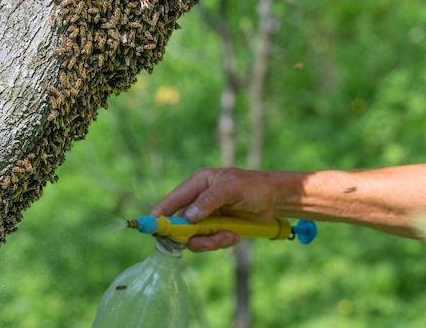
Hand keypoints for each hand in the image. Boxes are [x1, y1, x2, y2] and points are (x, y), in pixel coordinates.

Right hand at [150, 167, 285, 251]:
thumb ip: (208, 200)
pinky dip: (220, 242)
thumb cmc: (253, 187)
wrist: (275, 200)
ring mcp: (207, 215)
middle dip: (191, 235)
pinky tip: (235, 236)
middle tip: (205, 240)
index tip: (150, 226)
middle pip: (181, 223)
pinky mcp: (217, 228)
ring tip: (228, 236)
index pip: (173, 198)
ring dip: (209, 241)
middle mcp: (199, 199)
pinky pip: (209, 241)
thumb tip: (188, 216)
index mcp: (199, 183)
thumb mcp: (231, 188)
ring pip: (194, 236)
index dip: (161, 212)